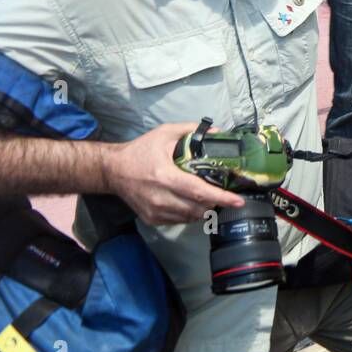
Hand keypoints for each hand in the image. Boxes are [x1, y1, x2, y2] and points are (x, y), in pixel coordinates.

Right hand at [103, 122, 245, 225]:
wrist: (112, 170)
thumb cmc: (140, 151)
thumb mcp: (164, 133)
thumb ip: (191, 131)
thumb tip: (217, 133)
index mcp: (165, 176)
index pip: (198, 191)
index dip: (221, 198)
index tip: (238, 200)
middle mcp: (160, 198)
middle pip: (198, 208)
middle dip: (215, 203)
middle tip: (224, 194)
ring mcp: (155, 211)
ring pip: (191, 217)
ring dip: (203, 209)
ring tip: (207, 196)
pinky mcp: (152, 219)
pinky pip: (179, 220)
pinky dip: (190, 213)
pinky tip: (189, 201)